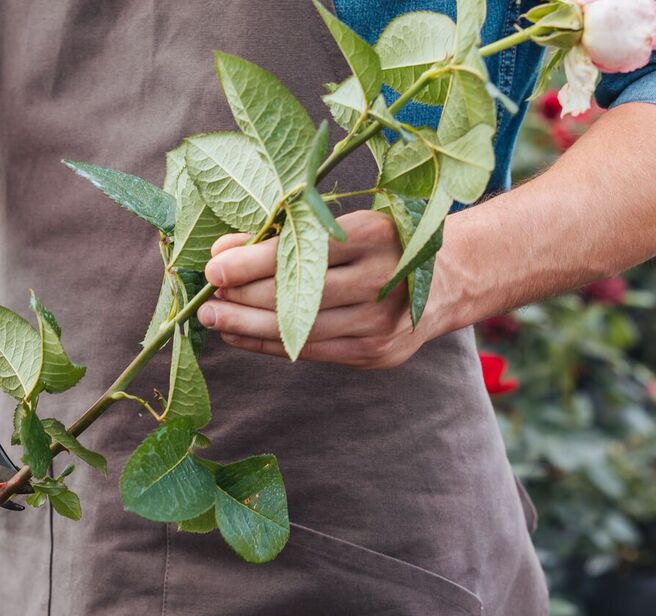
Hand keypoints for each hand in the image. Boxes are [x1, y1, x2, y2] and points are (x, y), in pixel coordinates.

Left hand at [197, 209, 446, 368]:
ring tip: (213, 319)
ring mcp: (381, 322)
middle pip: (298, 294)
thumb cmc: (382, 241)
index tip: (214, 267)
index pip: (303, 251)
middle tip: (204, 301)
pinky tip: (239, 337)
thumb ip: (284, 234)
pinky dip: (268, 345)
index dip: (253, 262)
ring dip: (247, 327)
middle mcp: (382, 280)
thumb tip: (221, 251)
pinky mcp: (375, 353)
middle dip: (242, 299)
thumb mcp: (342, 224)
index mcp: (376, 235)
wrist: (451, 277)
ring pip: (299, 329)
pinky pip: (310, 351)